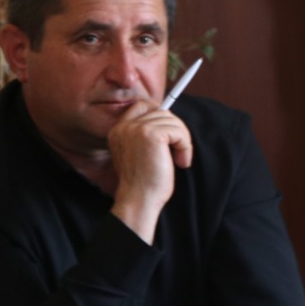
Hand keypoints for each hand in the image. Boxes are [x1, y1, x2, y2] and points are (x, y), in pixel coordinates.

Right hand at [108, 100, 193, 241]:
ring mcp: (136, 129)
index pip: (142, 105)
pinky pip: (179, 131)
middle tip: (178, 153)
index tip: (172, 133)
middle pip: (162, 112)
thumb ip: (146, 135)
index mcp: (118, 130)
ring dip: (182, 141)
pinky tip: (181, 162)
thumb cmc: (144, 183)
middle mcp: (124, 127)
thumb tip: (170, 120)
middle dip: (176, 131)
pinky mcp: (150, 135)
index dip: (161, 114)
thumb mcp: (140, 153)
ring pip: (173, 121)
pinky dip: (186, 147)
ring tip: (179, 160)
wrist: (139, 200)